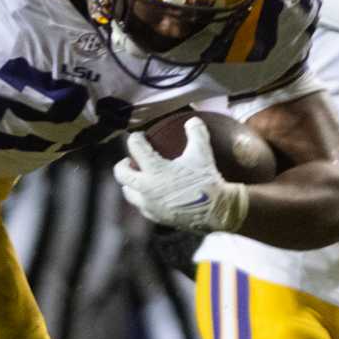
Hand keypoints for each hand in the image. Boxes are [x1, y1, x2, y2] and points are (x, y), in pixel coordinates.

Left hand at [114, 121, 248, 233]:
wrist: (216, 210)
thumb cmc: (207, 181)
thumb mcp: (202, 153)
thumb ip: (196, 133)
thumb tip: (193, 121)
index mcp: (155, 170)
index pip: (135, 147)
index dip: (136, 138)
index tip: (140, 137)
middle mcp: (146, 188)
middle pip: (121, 173)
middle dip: (123, 164)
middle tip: (131, 160)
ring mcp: (150, 205)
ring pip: (128, 192)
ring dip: (131, 183)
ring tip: (140, 178)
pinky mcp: (156, 217)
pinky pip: (142, 206)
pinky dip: (143, 198)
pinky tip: (152, 194)